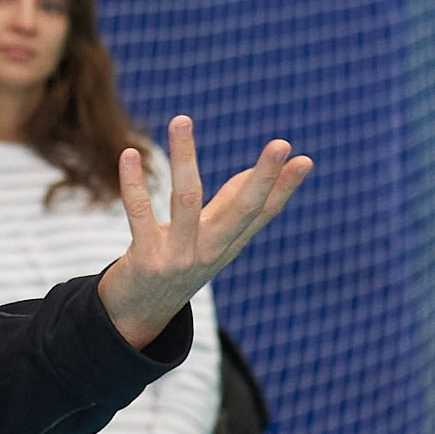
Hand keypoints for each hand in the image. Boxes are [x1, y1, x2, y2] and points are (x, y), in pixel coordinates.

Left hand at [97, 115, 311, 348]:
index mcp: (229, 244)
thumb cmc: (177, 264)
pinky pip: (139, 213)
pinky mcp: (145, 259)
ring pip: (186, 198)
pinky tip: (129, 154)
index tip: (305, 160)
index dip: (285, 187)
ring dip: (183, 156)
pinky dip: (132, 182)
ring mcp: (178, 256)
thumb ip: (230, 204)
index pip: (264, 213)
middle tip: (281, 144)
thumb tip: (256, 171)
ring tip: (181, 119)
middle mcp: (209, 251)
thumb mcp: (210, 238)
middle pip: (242, 210)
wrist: (137, 314)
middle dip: (263, 177)